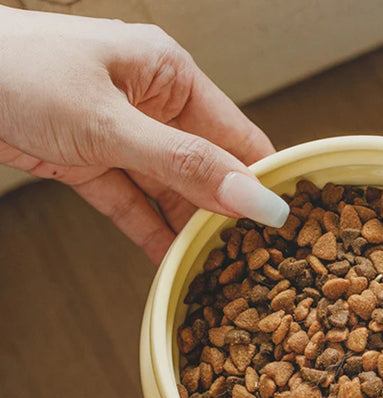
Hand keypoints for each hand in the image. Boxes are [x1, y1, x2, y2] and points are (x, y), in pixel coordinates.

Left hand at [0, 7, 288, 263]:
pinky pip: (133, 205)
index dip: (264, 182)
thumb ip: (184, 165)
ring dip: (188, 232)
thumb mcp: (110, 122)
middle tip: (253, 263)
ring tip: (216, 273)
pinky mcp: (94, 164)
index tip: (286, 227)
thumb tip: (252, 199)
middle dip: (227, 216)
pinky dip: (150, 234)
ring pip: (172, 194)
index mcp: (171, 76)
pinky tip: (171, 264)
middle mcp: (155, 106)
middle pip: (209, 171)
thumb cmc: (14, 71)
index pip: (239, 137)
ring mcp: (124, 137)